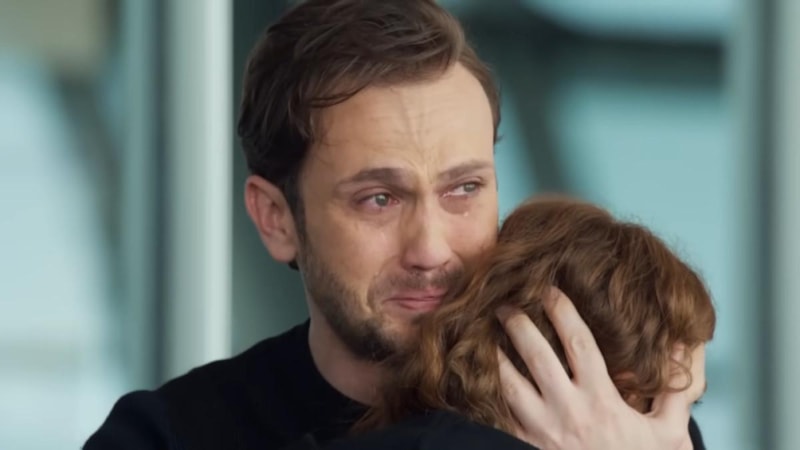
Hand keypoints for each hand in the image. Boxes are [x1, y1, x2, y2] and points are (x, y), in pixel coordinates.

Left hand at [496, 288, 705, 449]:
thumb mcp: (668, 433)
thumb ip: (676, 392)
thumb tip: (685, 347)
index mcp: (601, 400)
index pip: (578, 344)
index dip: (562, 312)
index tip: (549, 290)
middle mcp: (568, 411)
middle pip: (536, 356)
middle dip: (518, 325)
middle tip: (504, 301)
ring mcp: (542, 430)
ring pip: (509, 384)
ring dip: (494, 356)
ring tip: (481, 333)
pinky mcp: (526, 445)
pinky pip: (499, 415)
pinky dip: (488, 393)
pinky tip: (478, 376)